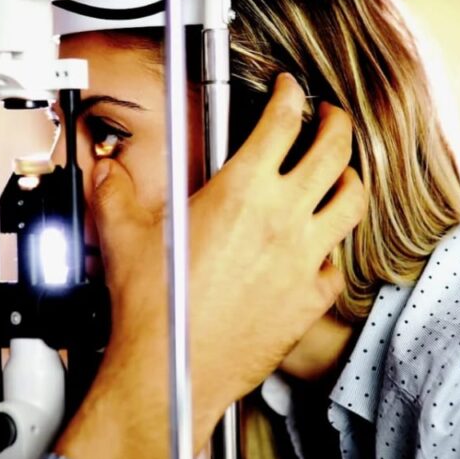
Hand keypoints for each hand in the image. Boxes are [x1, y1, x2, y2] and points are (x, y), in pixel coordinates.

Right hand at [56, 73, 366, 458]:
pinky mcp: (310, 298)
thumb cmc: (152, 308)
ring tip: (338, 173)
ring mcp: (303, 258)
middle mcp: (282, 218)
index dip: (291, 94)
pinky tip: (317, 248)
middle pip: (334, 149)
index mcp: (241, 190)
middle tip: (327, 116)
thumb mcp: (122, 234)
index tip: (290, 89)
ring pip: (353, 201)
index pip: (282, 120)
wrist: (172, 369)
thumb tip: (106, 171)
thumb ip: (114, 191)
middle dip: (335, 121)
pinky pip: (337, 264)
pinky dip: (332, 250)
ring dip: (349, 178)